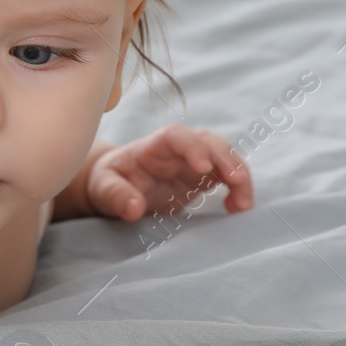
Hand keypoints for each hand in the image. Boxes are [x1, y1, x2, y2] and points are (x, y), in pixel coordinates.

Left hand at [87, 125, 252, 220]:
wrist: (115, 188)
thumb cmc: (107, 182)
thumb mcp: (103, 188)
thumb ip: (115, 196)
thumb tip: (134, 209)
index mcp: (152, 146)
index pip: (176, 136)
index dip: (193, 147)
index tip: (203, 168)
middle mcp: (177, 150)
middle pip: (209, 142)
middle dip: (226, 158)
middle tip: (237, 182)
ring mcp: (193, 163)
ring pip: (225, 157)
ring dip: (239, 175)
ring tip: (243, 204)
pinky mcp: (202, 179)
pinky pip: (228, 177)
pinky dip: (238, 189)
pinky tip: (237, 208)